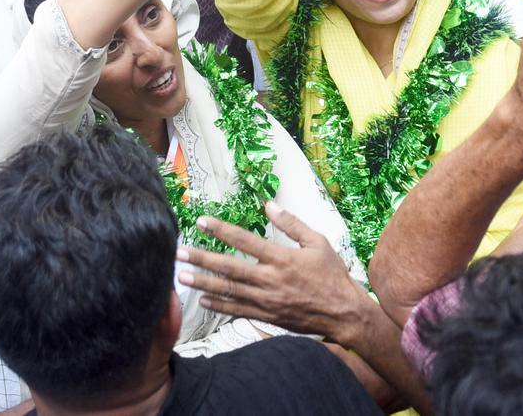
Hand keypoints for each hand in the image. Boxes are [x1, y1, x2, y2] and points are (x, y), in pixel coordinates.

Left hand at [177, 202, 368, 339]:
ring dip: (203, 283)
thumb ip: (292, 224)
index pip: (244, 240)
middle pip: (228, 268)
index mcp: (281, 258)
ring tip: (181, 277)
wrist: (343, 313)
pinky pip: (238, 311)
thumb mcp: (318, 242)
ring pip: (228, 291)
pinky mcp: (267, 316)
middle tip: (179, 253)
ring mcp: (266, 300)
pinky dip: (219, 306)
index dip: (221, 230)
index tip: (201, 222)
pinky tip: (203, 301)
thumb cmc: (332, 274)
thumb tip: (269, 205)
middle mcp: (270, 279)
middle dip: (201, 259)